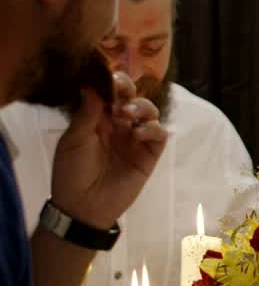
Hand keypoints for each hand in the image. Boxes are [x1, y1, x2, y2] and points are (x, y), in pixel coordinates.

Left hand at [49, 73, 166, 229]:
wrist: (84, 206)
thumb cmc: (72, 172)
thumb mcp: (74, 140)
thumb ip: (86, 113)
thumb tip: (91, 83)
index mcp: (98, 119)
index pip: (110, 93)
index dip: (113, 82)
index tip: (111, 78)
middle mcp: (119, 124)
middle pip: (132, 97)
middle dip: (130, 90)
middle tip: (123, 93)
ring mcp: (135, 138)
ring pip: (149, 112)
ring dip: (142, 107)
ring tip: (128, 115)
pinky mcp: (149, 154)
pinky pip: (159, 135)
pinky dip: (153, 129)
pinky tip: (139, 133)